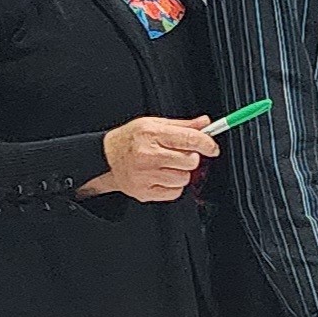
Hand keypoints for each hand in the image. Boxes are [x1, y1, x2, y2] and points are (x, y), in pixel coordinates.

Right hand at [84, 115, 217, 201]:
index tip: (212, 147)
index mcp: (152, 135)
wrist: (105, 158)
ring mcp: (145, 176)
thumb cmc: (130, 139)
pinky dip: (173, 186)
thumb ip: (182, 125)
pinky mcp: (145, 192)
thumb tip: (206, 123)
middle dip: (191, 158)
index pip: (189, 139)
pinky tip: (161, 176)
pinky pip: (175, 193)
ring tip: (167, 166)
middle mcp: (148, 155)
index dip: (207, 144)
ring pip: (184, 178)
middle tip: (180, 155)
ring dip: (181, 173)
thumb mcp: (154, 124)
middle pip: (190, 161)